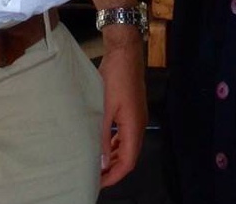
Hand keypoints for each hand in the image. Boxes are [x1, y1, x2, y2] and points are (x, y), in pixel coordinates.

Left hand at [97, 28, 147, 187]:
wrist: (125, 52)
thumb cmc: (114, 77)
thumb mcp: (104, 107)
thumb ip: (102, 136)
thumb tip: (100, 161)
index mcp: (134, 127)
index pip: (128, 162)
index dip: (115, 176)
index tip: (99, 183)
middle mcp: (139, 125)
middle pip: (130, 156)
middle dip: (114, 169)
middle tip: (96, 176)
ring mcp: (138, 117)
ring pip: (128, 145)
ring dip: (115, 156)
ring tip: (98, 163)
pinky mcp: (133, 109)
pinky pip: (126, 134)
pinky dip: (116, 144)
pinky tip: (105, 144)